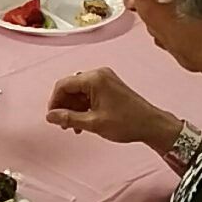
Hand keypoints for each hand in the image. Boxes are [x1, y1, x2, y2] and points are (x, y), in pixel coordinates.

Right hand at [46, 67, 181, 150]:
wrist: (151, 125)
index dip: (55, 101)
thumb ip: (69, 118)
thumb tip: (50, 116)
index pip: (64, 85)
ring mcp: (106, 79)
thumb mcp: (93, 123)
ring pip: (80, 92)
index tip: (52, 117)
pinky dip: (84, 106)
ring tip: (74, 127)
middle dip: (65, 106)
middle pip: (71, 87)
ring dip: (74, 108)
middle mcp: (99, 74)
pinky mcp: (110, 86)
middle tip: (63, 124)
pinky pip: (90, 93)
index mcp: (95, 79)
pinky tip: (83, 122)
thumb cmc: (126, 123)